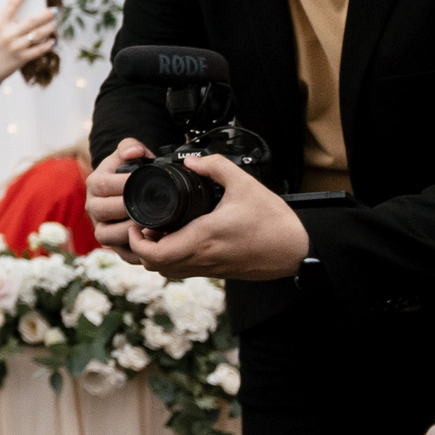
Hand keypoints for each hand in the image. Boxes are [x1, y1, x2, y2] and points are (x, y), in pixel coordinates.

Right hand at [0, 0, 56, 89]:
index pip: (11, 5)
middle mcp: (8, 35)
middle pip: (32, 21)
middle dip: (46, 14)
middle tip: (55, 9)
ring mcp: (16, 47)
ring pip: (38, 35)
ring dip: (49, 28)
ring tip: (54, 24)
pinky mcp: (22, 58)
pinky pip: (39, 50)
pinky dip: (47, 45)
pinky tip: (51, 40)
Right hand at [87, 139, 152, 255]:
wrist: (124, 190)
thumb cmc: (128, 172)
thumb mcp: (127, 154)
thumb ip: (130, 147)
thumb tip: (136, 152)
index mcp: (94, 184)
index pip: (103, 184)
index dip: (123, 183)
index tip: (142, 180)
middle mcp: (93, 207)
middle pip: (103, 211)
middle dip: (127, 209)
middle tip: (150, 206)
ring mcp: (100, 227)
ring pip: (106, 235)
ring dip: (128, 232)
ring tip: (150, 225)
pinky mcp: (112, 244)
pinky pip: (120, 252)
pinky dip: (135, 251)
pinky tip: (151, 242)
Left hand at [118, 153, 308, 280]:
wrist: (297, 249)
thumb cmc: (273, 220)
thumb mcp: (245, 184)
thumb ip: (216, 166)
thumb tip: (191, 161)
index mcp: (203, 238)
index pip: (154, 253)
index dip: (137, 241)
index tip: (138, 224)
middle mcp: (203, 258)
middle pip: (155, 265)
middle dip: (142, 247)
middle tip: (145, 226)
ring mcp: (210, 269)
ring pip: (169, 271)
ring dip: (157, 255)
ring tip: (160, 232)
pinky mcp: (219, 273)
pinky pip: (185, 271)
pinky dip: (174, 260)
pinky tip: (181, 239)